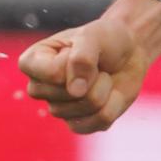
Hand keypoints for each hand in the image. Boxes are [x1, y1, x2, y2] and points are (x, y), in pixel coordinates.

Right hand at [17, 0, 160, 133]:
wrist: (127, 53)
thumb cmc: (104, 39)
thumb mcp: (93, 36)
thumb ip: (82, 58)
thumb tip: (75, 92)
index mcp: (33, 61)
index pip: (50, 73)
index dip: (73, 63)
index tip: (78, 49)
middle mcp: (40, 88)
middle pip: (68, 94)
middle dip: (92, 76)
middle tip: (95, 63)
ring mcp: (58, 108)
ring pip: (86, 107)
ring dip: (105, 88)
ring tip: (102, 75)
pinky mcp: (78, 123)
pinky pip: (98, 122)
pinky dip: (113, 105)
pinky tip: (110, 94)